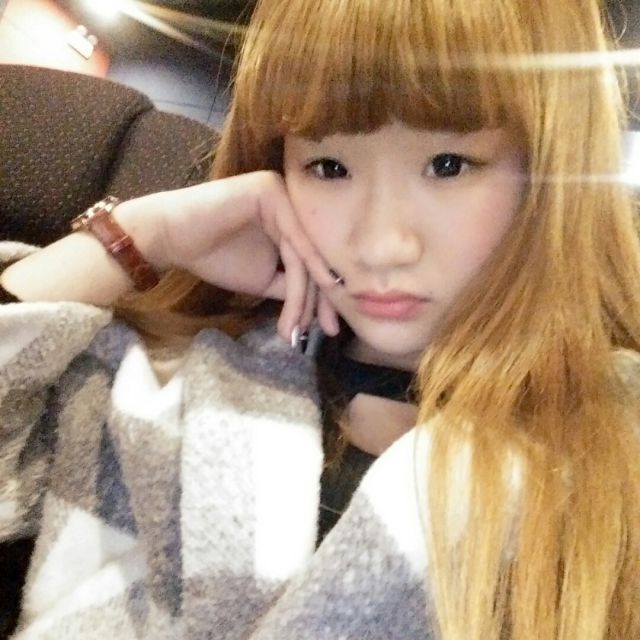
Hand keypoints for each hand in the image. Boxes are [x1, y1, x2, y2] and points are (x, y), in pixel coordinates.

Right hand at [152, 171, 339, 340]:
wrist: (172, 238)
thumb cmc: (215, 256)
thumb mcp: (265, 278)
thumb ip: (294, 285)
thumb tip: (325, 306)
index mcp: (293, 219)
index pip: (315, 261)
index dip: (325, 297)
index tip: (330, 328)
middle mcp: (293, 202)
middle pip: (316, 256)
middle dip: (322, 299)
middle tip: (329, 331)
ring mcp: (283, 193)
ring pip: (306, 254)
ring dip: (304, 296)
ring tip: (296, 328)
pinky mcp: (271, 191)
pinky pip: (294, 240)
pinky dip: (304, 272)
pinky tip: (306, 301)